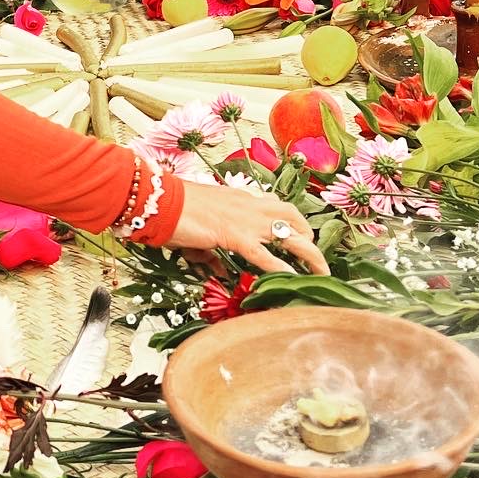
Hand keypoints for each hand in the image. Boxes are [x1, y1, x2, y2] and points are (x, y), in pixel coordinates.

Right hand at [161, 180, 328, 274]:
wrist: (158, 200)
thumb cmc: (171, 210)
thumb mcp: (196, 228)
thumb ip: (211, 251)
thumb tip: (217, 270)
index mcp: (239, 198)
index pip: (275, 206)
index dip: (292, 222)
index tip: (298, 236)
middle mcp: (249, 205)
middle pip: (292, 218)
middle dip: (309, 238)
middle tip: (317, 258)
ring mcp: (244, 219)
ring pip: (289, 235)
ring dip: (309, 254)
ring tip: (321, 272)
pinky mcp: (234, 235)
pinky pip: (265, 255)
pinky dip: (281, 267)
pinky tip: (294, 279)